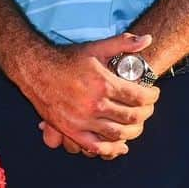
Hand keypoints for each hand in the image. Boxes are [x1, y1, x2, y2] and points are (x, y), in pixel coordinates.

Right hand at [18, 32, 159, 159]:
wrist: (35, 69)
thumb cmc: (66, 59)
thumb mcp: (95, 48)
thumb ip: (122, 43)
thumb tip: (147, 38)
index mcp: (103, 83)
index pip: (139, 97)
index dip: (152, 97)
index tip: (153, 94)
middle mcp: (94, 104)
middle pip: (132, 116)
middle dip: (146, 113)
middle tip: (147, 108)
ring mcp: (82, 119)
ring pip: (118, 133)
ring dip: (133, 131)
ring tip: (136, 123)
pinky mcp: (71, 130)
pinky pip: (97, 146)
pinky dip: (112, 149)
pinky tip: (120, 145)